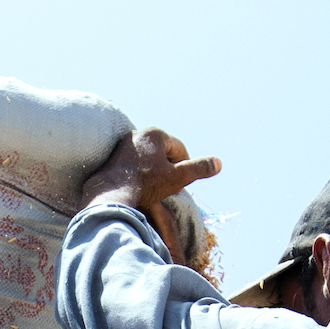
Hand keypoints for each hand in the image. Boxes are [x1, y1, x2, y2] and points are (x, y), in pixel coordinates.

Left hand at [79, 128, 221, 245]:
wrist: (111, 194)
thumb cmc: (146, 184)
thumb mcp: (177, 177)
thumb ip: (199, 169)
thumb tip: (218, 163)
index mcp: (156, 134)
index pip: (179, 150)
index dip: (184, 168)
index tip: (182, 185)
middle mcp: (138, 134)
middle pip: (163, 153)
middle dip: (169, 170)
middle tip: (169, 189)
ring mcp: (123, 145)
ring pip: (148, 159)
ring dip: (155, 173)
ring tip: (154, 190)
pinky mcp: (112, 157)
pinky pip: (133, 165)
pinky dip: (140, 175)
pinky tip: (139, 188)